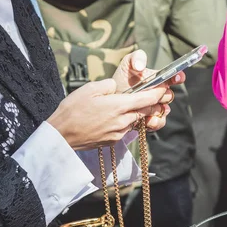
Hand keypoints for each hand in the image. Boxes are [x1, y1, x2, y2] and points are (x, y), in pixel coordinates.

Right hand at [47, 78, 169, 150]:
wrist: (61, 136)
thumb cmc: (72, 110)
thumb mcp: (89, 89)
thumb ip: (108, 85)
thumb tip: (116, 86)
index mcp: (119, 106)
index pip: (147, 99)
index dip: (158, 93)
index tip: (165, 88)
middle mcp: (122, 121)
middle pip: (145, 111)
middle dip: (150, 103)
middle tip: (150, 94)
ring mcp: (118, 133)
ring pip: (135, 120)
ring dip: (136, 113)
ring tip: (125, 105)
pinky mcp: (112, 141)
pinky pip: (124, 129)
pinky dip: (124, 122)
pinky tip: (112, 117)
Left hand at [112, 50, 184, 131]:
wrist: (111, 97)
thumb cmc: (122, 78)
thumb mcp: (127, 63)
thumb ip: (136, 58)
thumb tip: (141, 66)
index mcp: (158, 78)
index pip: (174, 77)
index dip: (178, 76)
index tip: (176, 77)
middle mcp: (159, 93)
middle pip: (169, 95)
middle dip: (163, 95)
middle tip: (154, 92)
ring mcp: (155, 106)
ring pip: (165, 110)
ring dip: (160, 110)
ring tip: (151, 108)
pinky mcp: (149, 118)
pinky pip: (158, 122)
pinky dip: (155, 121)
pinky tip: (147, 119)